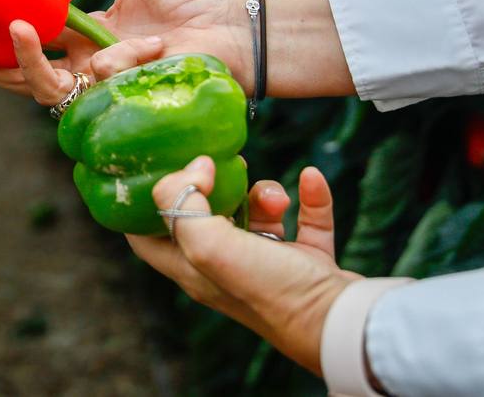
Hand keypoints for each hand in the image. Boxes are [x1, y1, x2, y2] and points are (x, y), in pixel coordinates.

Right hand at [0, 0, 248, 106]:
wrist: (233, 29)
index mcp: (87, 35)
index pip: (34, 40)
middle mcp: (89, 64)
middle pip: (25, 74)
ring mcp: (103, 85)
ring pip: (45, 88)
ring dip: (26, 62)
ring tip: (17, 30)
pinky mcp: (122, 98)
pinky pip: (100, 83)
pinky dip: (119, 59)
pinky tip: (143, 45)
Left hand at [128, 157, 358, 375]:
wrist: (340, 321)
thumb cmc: (271, 291)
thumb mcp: (211, 246)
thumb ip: (186, 203)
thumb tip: (194, 166)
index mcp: (194, 271)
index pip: (149, 239)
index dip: (143, 207)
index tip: (155, 170)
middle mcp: (226, 270)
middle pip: (205, 219)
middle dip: (211, 187)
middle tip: (219, 163)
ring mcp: (270, 267)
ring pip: (258, 216)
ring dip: (265, 194)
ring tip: (275, 196)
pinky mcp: (308, 262)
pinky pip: (306, 218)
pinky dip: (309, 197)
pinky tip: (310, 179)